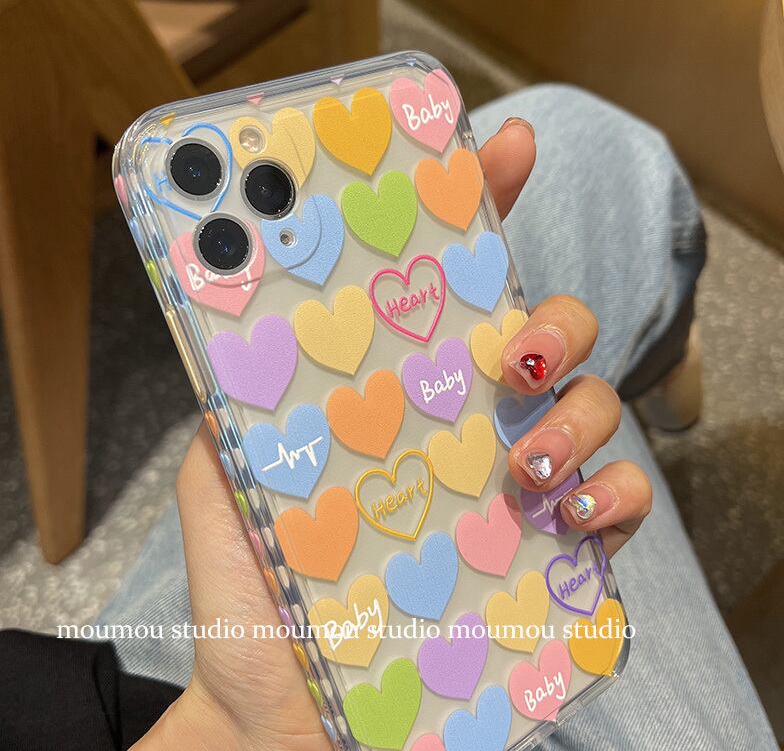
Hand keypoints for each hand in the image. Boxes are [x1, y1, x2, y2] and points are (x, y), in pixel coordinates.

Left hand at [134, 118, 650, 749]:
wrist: (281, 713)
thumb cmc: (257, 593)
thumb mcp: (226, 475)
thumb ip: (237, 400)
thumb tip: (240, 324)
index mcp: (399, 395)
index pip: (450, 286)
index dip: (482, 208)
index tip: (504, 147)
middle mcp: (467, 429)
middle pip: (549, 333)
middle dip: (558, 318)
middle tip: (521, 350)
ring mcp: (514, 490)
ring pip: (594, 410)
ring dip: (583, 414)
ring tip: (526, 457)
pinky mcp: (548, 560)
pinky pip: (615, 508)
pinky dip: (611, 499)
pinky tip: (568, 514)